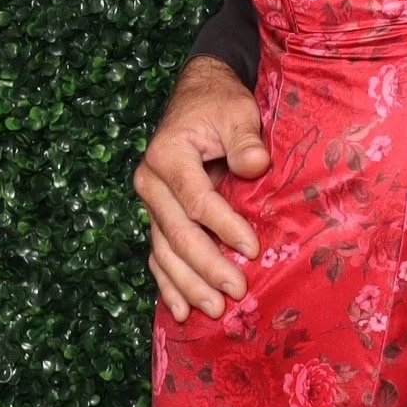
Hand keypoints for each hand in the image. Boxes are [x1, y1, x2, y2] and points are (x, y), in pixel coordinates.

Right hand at [134, 56, 270, 320]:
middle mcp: (150, 183)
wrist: (198, 95)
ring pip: (164, 252)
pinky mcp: (157, 215)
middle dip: (206, 267)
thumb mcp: (237, 110)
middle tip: (236, 291)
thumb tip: (256, 165)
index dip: (224, 227)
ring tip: (215, 310)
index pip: (196, 202)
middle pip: (177, 234)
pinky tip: (181, 311)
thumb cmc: (220, 103)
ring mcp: (150, 202)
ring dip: (189, 285)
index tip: (252, 249)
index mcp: (167, 155)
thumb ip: (245, 139)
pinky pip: (158, 255)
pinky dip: (169, 284)